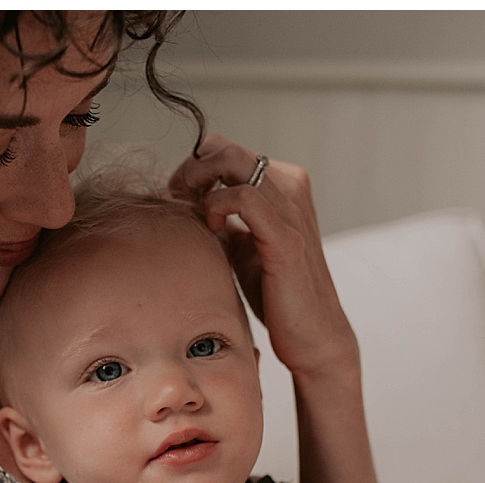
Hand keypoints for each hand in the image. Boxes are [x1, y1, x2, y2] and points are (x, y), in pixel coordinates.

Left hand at [169, 134, 357, 380]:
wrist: (311, 333)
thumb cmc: (276, 291)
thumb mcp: (241, 245)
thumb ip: (221, 219)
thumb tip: (183, 202)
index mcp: (281, 185)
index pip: (224, 150)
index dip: (193, 170)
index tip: (176, 199)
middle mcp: (290, 186)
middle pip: (223, 148)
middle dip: (188, 172)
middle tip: (174, 203)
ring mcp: (291, 208)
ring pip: (232, 160)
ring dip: (196, 184)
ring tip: (190, 215)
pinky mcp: (285, 237)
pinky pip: (243, 197)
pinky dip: (216, 206)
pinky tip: (212, 230)